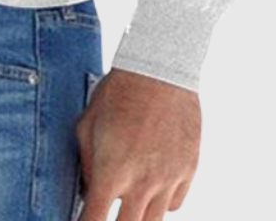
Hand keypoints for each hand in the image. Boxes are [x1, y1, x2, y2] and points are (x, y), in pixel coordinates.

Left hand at [76, 66, 200, 219]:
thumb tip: (89, 191)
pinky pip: (173, 204)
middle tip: (107, 212)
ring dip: (138, 217)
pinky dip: (161, 202)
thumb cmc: (118, 92)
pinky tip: (151, 187)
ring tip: (129, 203)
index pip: (94, 220)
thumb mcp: (88, 124)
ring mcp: (168, 178)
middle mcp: (142, 182)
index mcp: (112, 171)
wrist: (159, 70)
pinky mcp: (188, 170)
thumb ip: (87, 163)